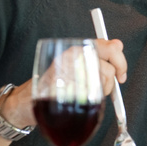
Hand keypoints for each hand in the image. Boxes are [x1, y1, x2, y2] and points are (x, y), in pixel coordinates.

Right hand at [1, 39, 126, 130]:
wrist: (25, 101)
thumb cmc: (54, 83)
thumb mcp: (75, 65)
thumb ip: (97, 55)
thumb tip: (119, 44)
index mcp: (76, 48)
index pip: (109, 47)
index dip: (120, 61)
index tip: (121, 74)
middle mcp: (72, 56)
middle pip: (109, 64)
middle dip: (113, 78)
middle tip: (110, 86)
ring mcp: (68, 73)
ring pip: (102, 80)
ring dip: (102, 91)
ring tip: (87, 94)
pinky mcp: (64, 89)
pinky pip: (91, 95)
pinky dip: (91, 100)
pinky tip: (80, 100)